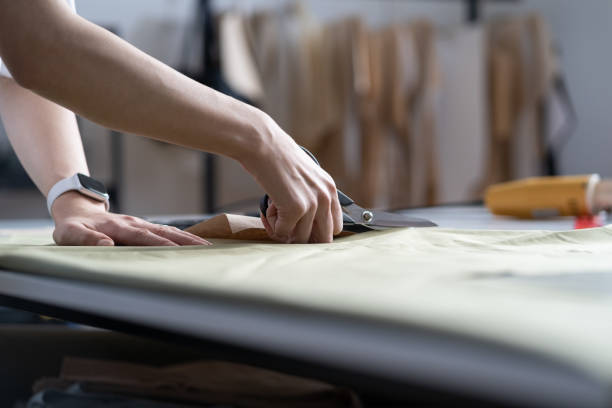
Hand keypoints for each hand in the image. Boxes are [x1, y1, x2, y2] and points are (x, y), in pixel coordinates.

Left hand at [50, 191, 210, 245]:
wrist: (77, 210)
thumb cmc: (73, 227)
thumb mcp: (70, 234)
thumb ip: (86, 239)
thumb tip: (107, 244)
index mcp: (119, 227)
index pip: (145, 237)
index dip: (164, 244)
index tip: (182, 251)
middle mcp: (135, 223)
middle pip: (165, 232)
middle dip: (186, 241)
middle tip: (207, 249)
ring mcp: (141, 224)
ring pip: (168, 231)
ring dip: (188, 239)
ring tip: (208, 247)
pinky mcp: (143, 227)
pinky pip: (166, 231)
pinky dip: (181, 236)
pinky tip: (194, 243)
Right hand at [242, 115, 342, 242]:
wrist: (263, 145)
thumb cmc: (278, 159)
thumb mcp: (306, 177)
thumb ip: (312, 198)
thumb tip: (307, 228)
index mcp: (330, 189)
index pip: (335, 228)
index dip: (317, 233)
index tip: (300, 229)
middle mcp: (326, 197)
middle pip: (322, 239)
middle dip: (302, 238)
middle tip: (285, 227)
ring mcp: (312, 204)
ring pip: (299, 239)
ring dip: (284, 230)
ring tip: (274, 211)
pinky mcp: (295, 209)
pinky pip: (282, 233)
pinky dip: (272, 226)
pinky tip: (268, 208)